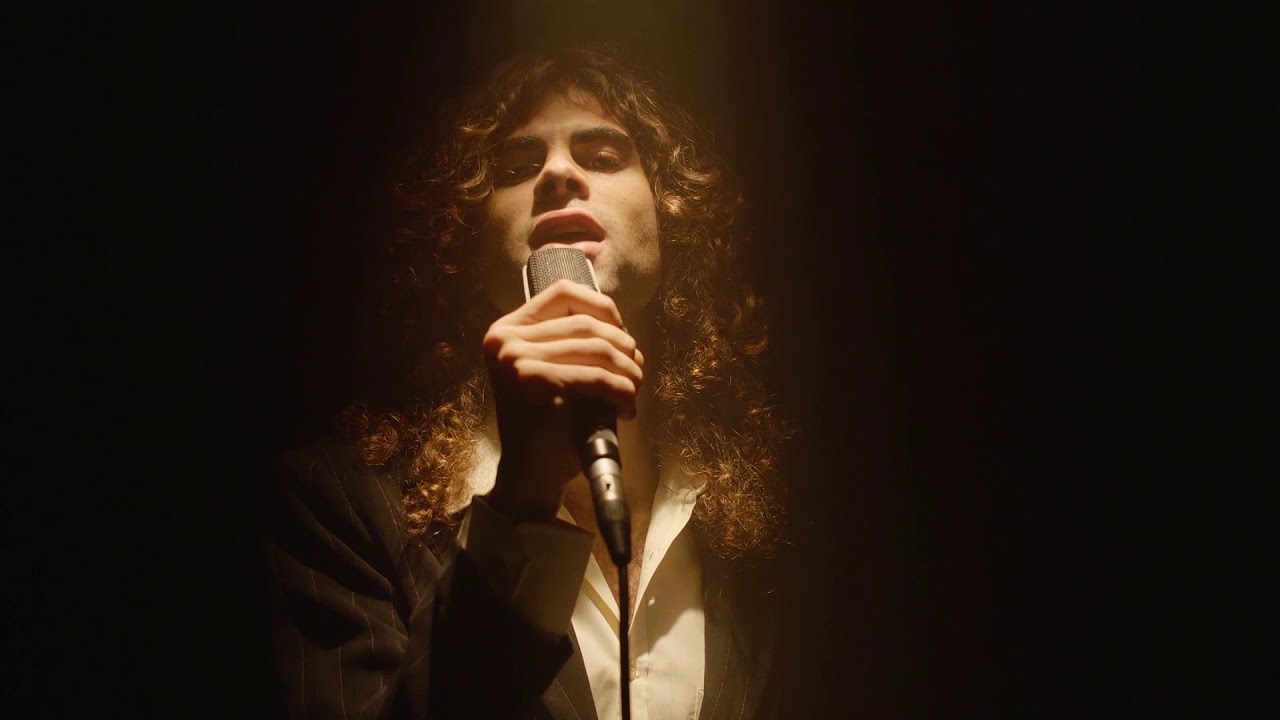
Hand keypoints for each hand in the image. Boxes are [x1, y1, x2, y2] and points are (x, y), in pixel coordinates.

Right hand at [481, 279, 643, 521]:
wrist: (531, 474)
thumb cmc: (548, 424)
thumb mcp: (552, 370)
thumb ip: (573, 342)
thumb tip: (625, 332)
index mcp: (507, 329)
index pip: (563, 292)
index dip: (602, 306)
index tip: (622, 332)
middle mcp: (505, 338)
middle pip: (585, 323)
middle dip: (624, 347)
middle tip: (636, 374)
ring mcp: (515, 358)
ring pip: (596, 347)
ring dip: (627, 371)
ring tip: (633, 392)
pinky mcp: (532, 381)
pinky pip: (596, 376)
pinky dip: (621, 390)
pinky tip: (626, 408)